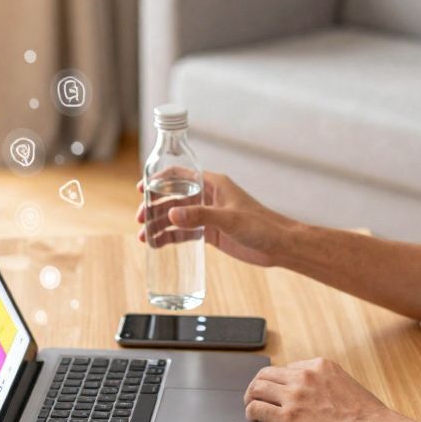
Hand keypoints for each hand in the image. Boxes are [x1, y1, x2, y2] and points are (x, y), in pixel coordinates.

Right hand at [135, 170, 294, 267]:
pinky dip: (170, 237)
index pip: (180, 176)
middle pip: (173, 198)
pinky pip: (184, 232)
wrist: (279, 245)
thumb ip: (200, 217)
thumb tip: (171, 215)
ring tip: (144, 238)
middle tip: (141, 219)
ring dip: (159, 225)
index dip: (159, 180)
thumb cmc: (261, 225)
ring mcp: (208, 215)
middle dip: (155, 208)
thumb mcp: (229, 219)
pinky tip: (158, 245)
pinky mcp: (210, 232)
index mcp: (213, 184)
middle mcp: (208, 197)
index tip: (142, 189)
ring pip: (176, 217)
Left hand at [243, 358, 394, 421]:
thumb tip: (313, 399)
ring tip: (251, 407)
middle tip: (256, 397)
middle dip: (259, 385)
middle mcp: (305, 375)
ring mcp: (294, 395)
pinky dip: (250, 412)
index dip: (281, 382)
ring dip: (251, 396)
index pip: (289, 368)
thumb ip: (325, 386)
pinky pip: (257, 408)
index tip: (279, 392)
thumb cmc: (368, 419)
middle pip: (267, 373)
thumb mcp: (346, 387)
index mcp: (321, 365)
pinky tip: (253, 420)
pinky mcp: (287, 417)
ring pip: (257, 387)